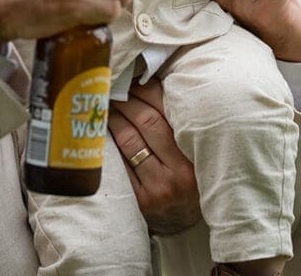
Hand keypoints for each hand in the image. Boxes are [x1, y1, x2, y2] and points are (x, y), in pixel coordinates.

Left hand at [109, 79, 199, 235]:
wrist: (186, 222)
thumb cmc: (190, 175)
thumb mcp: (193, 148)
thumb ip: (177, 120)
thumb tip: (149, 81)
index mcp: (196, 150)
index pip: (165, 109)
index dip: (145, 90)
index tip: (133, 79)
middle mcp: (180, 171)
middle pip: (145, 121)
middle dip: (127, 100)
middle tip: (115, 88)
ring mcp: (159, 188)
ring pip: (129, 141)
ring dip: (114, 117)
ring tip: (108, 104)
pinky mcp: (142, 201)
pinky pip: (121, 164)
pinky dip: (111, 143)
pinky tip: (105, 130)